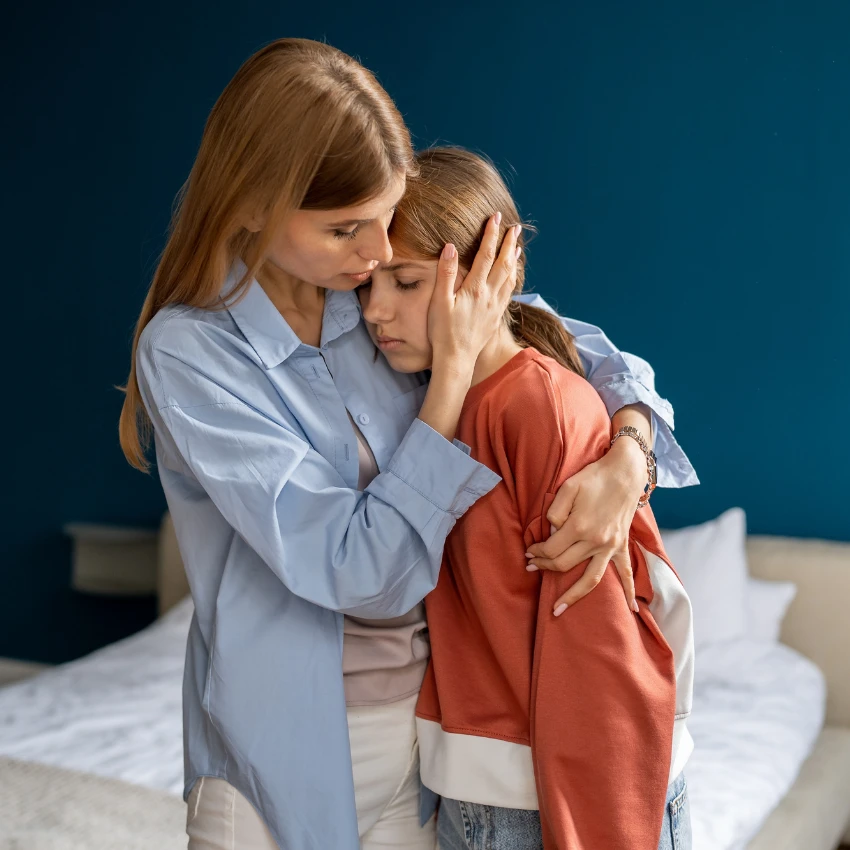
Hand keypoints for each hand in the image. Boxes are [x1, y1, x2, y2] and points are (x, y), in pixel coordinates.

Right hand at [428, 214, 520, 371]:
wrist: (457, 360)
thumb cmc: (443, 332)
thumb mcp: (439, 302)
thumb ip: (446, 274)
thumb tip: (450, 247)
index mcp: (475, 289)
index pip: (485, 255)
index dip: (491, 235)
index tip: (496, 218)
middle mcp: (489, 296)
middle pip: (502, 264)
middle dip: (508, 244)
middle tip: (514, 228)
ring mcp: (494, 307)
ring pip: (509, 278)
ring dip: (513, 260)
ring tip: (517, 247)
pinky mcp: (495, 317)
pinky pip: (508, 293)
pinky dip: (512, 279)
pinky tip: (512, 276)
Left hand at [525, 436, 647, 614]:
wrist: (624, 472)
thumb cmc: (593, 477)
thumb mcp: (567, 488)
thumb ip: (555, 512)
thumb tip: (551, 534)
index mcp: (579, 527)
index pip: (551, 549)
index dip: (536, 552)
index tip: (528, 552)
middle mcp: (596, 541)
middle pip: (564, 565)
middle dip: (544, 567)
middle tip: (531, 567)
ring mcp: (611, 546)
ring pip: (590, 579)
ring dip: (572, 595)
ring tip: (557, 610)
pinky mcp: (621, 546)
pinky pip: (625, 572)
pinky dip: (629, 591)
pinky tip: (631, 610)